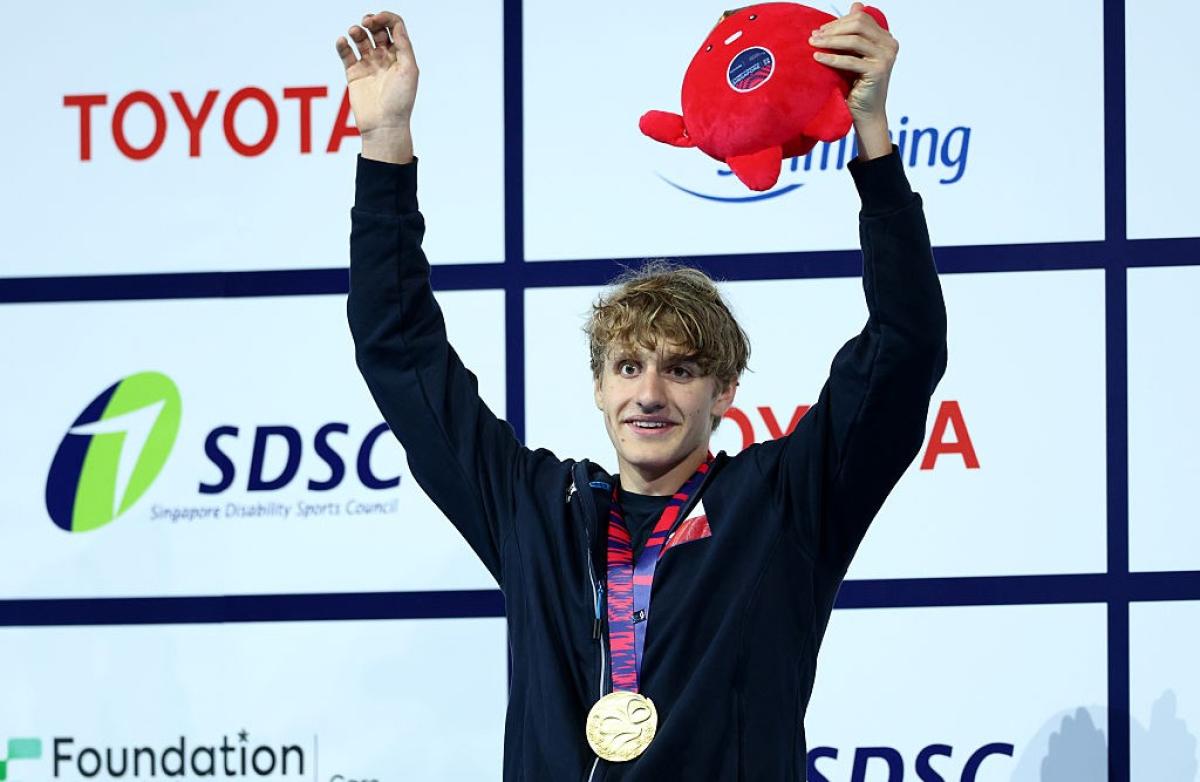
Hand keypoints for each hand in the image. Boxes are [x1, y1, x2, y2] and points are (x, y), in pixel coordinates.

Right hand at [336, 11, 417, 162]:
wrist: (384, 125)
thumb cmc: (400, 100)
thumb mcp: (409, 70)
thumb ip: (403, 46)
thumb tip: (395, 25)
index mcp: (401, 56)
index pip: (394, 27)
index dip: (386, 18)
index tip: (377, 18)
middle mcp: (385, 58)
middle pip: (377, 30)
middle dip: (371, 21)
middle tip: (366, 23)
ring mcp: (369, 65)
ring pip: (360, 39)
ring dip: (356, 31)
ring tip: (353, 32)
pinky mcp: (354, 73)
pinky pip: (346, 53)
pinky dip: (342, 44)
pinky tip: (342, 41)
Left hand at [809, 3, 897, 158]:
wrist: (866, 114)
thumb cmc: (856, 85)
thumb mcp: (855, 54)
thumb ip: (855, 32)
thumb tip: (856, 4)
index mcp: (885, 38)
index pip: (860, 19)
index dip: (838, 22)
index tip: (818, 30)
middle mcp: (890, 45)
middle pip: (859, 25)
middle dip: (833, 29)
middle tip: (813, 36)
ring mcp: (886, 58)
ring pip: (855, 40)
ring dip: (830, 41)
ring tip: (812, 45)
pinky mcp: (878, 72)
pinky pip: (850, 60)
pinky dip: (832, 58)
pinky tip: (817, 58)